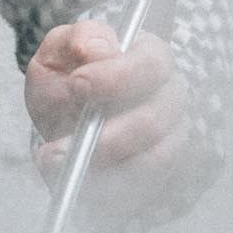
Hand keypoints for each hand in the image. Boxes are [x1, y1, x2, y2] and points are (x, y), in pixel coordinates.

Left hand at [23, 21, 199, 232]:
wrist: (68, 119)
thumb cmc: (67, 80)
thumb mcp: (59, 53)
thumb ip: (76, 41)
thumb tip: (97, 48)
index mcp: (150, 57)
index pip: (150, 64)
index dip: (115, 77)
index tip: (76, 85)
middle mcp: (171, 97)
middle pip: (153, 120)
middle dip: (105, 137)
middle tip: (59, 148)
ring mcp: (174, 137)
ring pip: (154, 161)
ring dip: (104, 169)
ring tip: (58, 167)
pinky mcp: (165, 173)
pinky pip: (146, 190)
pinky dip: (110, 192)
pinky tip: (78, 185)